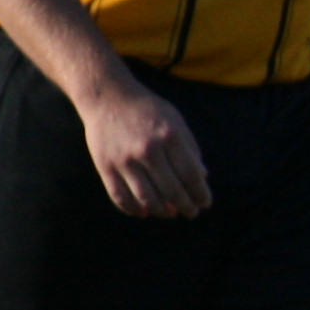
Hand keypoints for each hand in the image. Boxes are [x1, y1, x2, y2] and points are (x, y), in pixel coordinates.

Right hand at [82, 83, 209, 218]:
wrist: (107, 96)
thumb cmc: (147, 110)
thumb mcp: (175, 121)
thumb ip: (190, 148)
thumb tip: (203, 179)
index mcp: (169, 137)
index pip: (191, 175)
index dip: (200, 194)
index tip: (204, 203)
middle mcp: (148, 149)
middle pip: (172, 191)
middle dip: (186, 206)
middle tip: (191, 212)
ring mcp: (124, 160)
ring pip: (147, 199)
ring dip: (162, 212)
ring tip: (170, 213)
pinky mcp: (105, 166)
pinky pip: (120, 197)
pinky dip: (133, 209)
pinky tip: (144, 211)